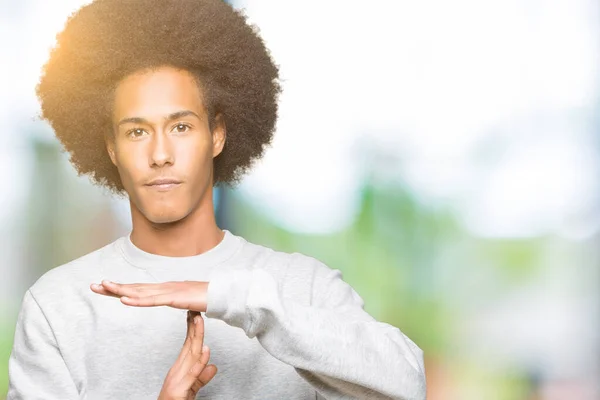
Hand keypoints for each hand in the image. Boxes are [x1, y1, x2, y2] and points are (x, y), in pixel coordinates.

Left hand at [90, 280, 207, 312]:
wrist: (221, 295)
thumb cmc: (206, 298)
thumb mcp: (188, 302)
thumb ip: (181, 302)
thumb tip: (181, 305)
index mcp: (164, 289)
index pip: (138, 289)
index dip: (121, 288)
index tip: (104, 287)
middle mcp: (163, 287)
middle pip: (134, 288)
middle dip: (113, 287)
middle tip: (93, 285)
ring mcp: (168, 291)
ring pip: (139, 292)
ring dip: (120, 290)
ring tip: (104, 287)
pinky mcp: (174, 298)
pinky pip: (152, 301)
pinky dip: (137, 301)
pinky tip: (124, 301)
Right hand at [158, 311, 216, 399]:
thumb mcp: (190, 389)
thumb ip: (201, 378)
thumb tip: (213, 366)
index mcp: (180, 369)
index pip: (188, 346)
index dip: (193, 330)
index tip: (196, 315)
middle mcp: (177, 371)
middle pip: (188, 346)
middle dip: (194, 327)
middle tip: (196, 309)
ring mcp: (178, 380)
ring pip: (190, 355)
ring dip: (196, 337)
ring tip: (200, 320)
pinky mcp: (180, 390)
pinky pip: (192, 374)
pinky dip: (199, 362)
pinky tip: (206, 350)